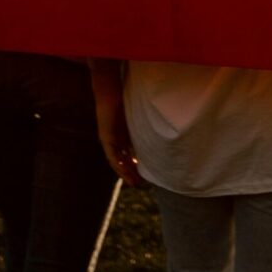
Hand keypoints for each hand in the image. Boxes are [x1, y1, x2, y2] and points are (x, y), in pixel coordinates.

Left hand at [89, 60, 143, 186]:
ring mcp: (110, 139)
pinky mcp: (106, 139)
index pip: (131, 150)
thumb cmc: (126, 97)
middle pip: (124, 158)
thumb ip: (147, 122)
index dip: (138, 161)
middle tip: (141, 182)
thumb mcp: (139, 114)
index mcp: (124, 132)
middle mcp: (117, 137)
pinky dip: (119, 166)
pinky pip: (112, 157)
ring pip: (117, 161)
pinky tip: (126, 173)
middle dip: (132, 170)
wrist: (110, 89)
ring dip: (125, 172)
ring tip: (134, 182)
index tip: (147, 170)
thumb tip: (166, 124)